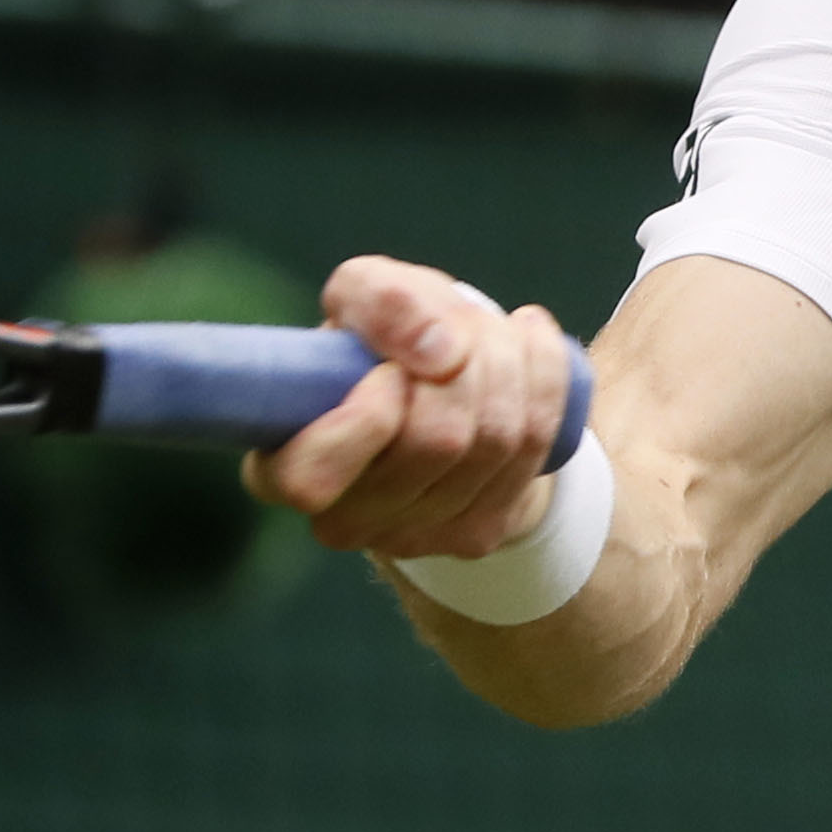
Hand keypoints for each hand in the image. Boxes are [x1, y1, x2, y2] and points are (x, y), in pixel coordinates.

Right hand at [237, 256, 575, 561]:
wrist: (444, 388)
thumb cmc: (383, 343)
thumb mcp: (364, 294)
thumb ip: (381, 302)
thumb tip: (439, 351)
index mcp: (286, 466)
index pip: (312, 477)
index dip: (368, 413)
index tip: (390, 368)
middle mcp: (344, 520)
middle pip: (436, 440)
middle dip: (465, 359)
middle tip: (460, 326)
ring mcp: (414, 537)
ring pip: (494, 439)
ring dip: (507, 362)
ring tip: (493, 332)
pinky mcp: (477, 533)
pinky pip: (534, 445)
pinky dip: (545, 379)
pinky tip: (531, 345)